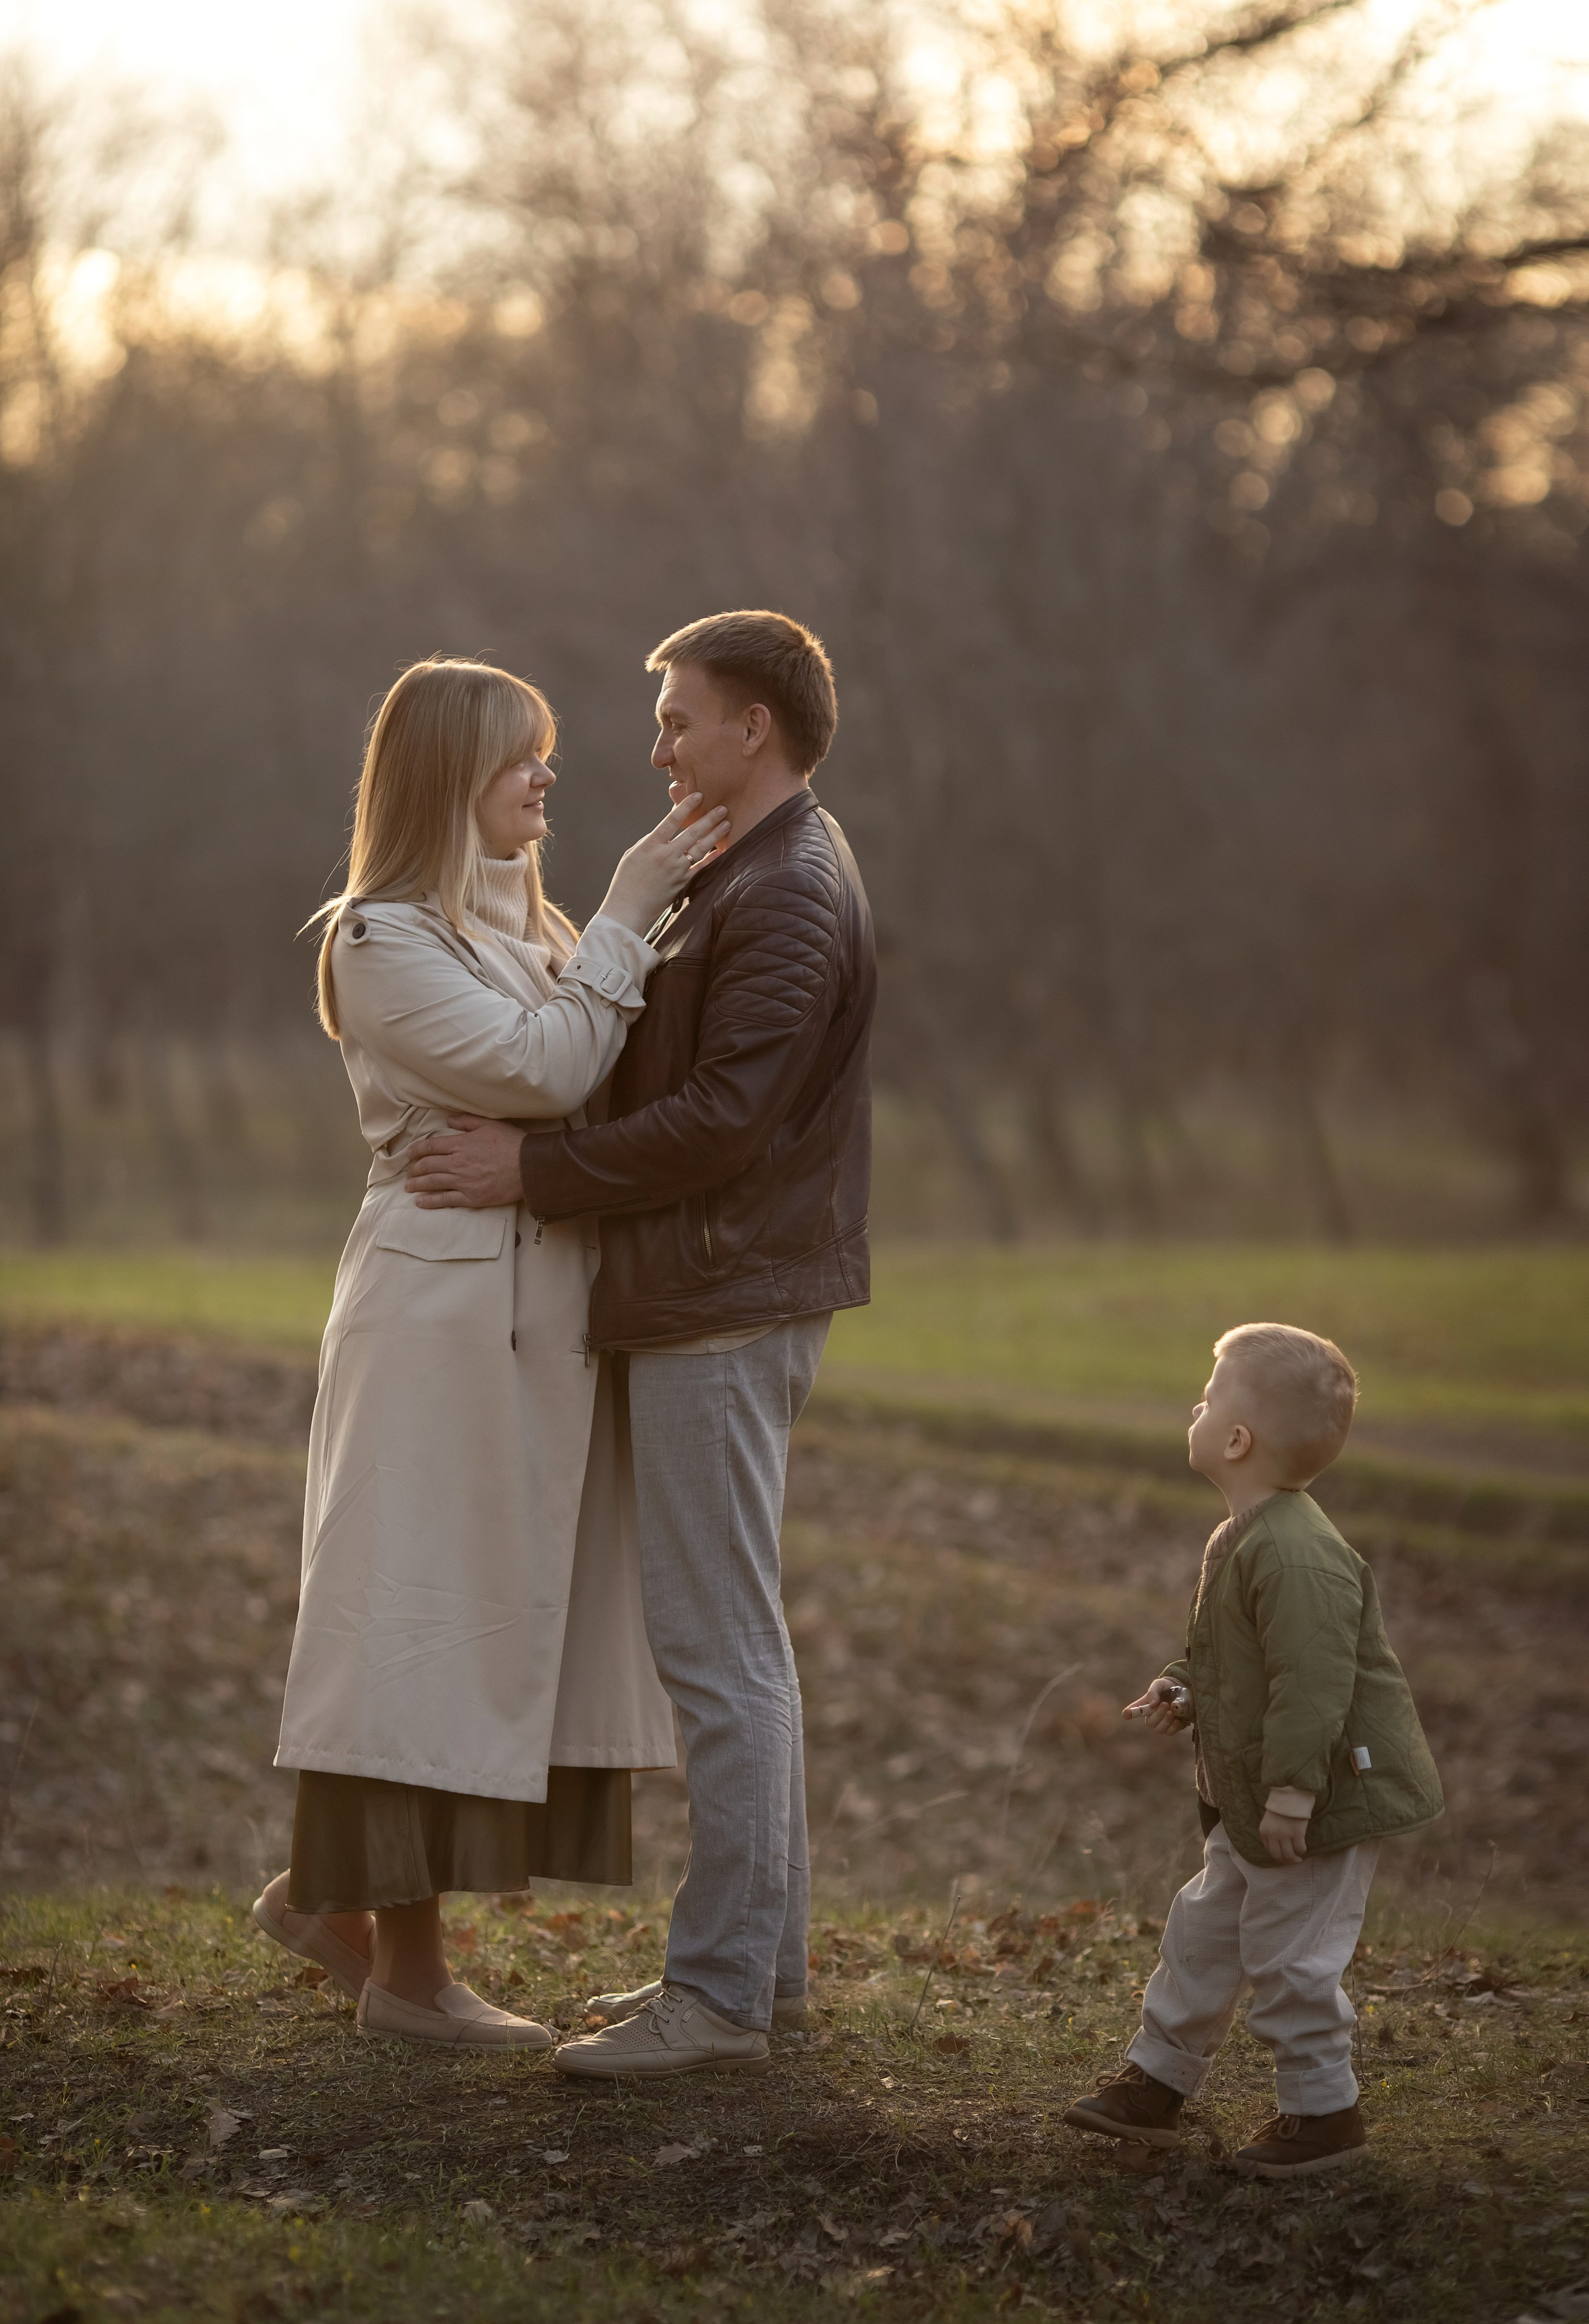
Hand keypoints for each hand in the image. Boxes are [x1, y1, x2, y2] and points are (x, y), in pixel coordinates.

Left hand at [405, 1115, 525, 1208]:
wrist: (528, 1166)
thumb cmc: (511, 1143)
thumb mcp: (489, 1124)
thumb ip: (466, 1121)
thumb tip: (449, 1120)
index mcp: (460, 1144)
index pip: (430, 1146)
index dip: (417, 1150)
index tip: (410, 1154)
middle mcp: (457, 1163)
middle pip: (427, 1166)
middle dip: (415, 1169)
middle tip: (409, 1172)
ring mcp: (462, 1182)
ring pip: (432, 1183)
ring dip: (417, 1184)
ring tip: (408, 1187)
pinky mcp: (471, 1197)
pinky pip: (445, 1200)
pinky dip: (430, 1201)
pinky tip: (420, 1202)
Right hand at [597, 793, 729, 934]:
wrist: (628, 907)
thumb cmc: (626, 880)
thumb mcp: (632, 855)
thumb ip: (649, 842)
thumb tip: (665, 835)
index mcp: (650, 844)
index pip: (672, 820)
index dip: (686, 806)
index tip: (698, 795)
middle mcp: (666, 855)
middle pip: (692, 832)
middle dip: (709, 819)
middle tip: (723, 808)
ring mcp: (676, 869)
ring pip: (700, 849)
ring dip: (715, 835)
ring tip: (726, 824)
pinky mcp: (682, 883)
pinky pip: (700, 868)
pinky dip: (712, 858)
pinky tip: (721, 850)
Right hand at [1122, 1678, 1191, 1735]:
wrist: (1187, 1691)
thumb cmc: (1170, 1686)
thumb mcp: (1161, 1684)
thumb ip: (1154, 1691)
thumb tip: (1152, 1704)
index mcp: (1147, 1703)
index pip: (1135, 1710)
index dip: (1129, 1713)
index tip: (1126, 1714)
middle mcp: (1153, 1715)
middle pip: (1150, 1722)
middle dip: (1157, 1714)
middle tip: (1165, 1704)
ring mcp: (1163, 1723)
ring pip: (1159, 1729)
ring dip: (1165, 1721)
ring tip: (1171, 1711)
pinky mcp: (1173, 1727)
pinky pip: (1169, 1733)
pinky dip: (1173, 1726)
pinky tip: (1177, 1719)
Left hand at [1259, 1809, 1309, 1865]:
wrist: (1290, 1796)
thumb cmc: (1281, 1809)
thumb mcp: (1269, 1822)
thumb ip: (1271, 1835)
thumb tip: (1278, 1851)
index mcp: (1264, 1832)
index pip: (1270, 1851)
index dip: (1278, 1857)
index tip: (1284, 1857)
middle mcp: (1273, 1835)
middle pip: (1278, 1856)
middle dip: (1286, 1861)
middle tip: (1292, 1860)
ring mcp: (1285, 1834)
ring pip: (1289, 1855)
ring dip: (1294, 1859)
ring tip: (1299, 1858)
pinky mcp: (1297, 1833)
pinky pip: (1300, 1849)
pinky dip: (1302, 1851)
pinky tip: (1303, 1848)